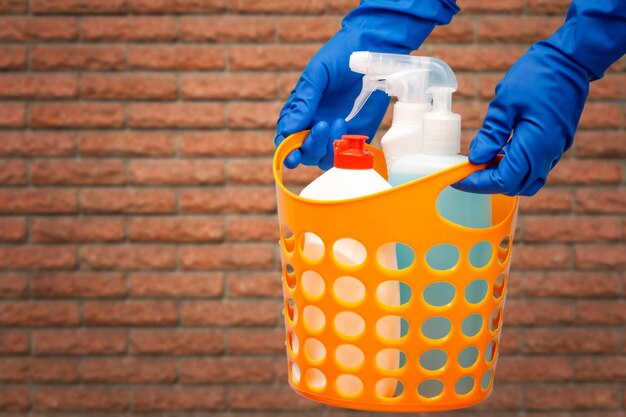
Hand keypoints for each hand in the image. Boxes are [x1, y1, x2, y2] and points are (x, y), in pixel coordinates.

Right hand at [275, 1, 459, 169]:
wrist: (372, 50)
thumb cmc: (339, 58)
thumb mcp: (317, 74)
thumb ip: (303, 101)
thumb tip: (287, 129)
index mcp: (300, 112)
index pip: (287, 139)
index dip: (287, 150)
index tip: (292, 154)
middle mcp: (315, 126)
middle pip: (305, 153)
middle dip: (310, 146)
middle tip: (321, 126)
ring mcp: (335, 133)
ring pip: (324, 158)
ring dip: (327, 148)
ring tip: (338, 123)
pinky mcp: (356, 136)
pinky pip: (346, 155)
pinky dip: (344, 150)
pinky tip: (347, 131)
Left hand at [454, 42, 588, 195]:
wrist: (571, 60)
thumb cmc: (538, 75)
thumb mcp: (506, 102)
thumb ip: (491, 134)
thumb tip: (476, 158)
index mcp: (536, 145)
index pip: (504, 180)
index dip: (478, 183)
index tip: (458, 178)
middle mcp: (548, 153)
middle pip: (515, 186)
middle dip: (488, 182)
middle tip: (467, 170)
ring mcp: (555, 150)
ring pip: (527, 181)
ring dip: (503, 177)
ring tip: (481, 161)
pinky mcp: (556, 145)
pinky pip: (534, 168)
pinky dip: (514, 168)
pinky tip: (498, 152)